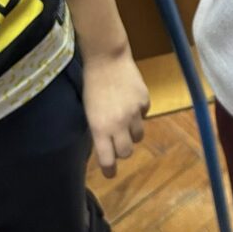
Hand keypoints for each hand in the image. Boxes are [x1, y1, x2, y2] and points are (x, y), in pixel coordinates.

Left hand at [81, 48, 150, 176]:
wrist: (107, 58)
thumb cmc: (91, 85)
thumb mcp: (88, 111)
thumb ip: (98, 129)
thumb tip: (105, 144)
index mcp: (100, 129)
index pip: (108, 160)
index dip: (109, 170)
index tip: (110, 172)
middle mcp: (119, 124)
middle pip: (127, 152)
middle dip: (122, 151)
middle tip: (118, 145)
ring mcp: (134, 112)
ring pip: (138, 136)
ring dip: (132, 133)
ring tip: (125, 121)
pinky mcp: (144, 100)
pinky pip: (144, 114)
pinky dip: (138, 112)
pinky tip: (130, 101)